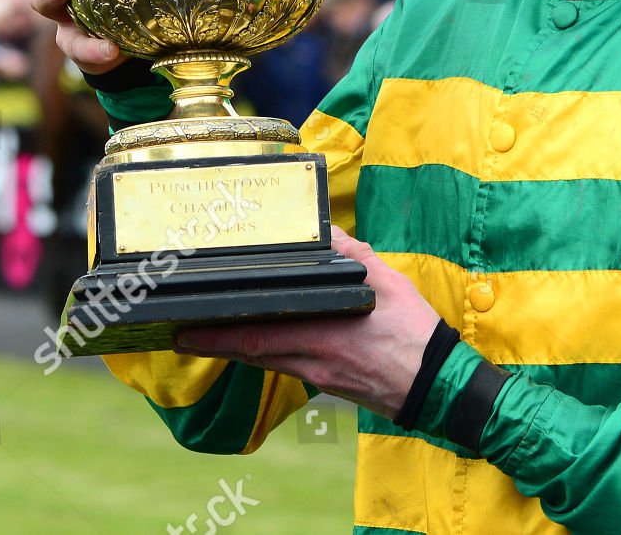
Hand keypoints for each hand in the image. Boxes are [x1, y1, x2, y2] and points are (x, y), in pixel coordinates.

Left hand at [174, 227, 441, 421]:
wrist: (438, 387)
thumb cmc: (415, 334)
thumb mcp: (390, 284)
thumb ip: (355, 256)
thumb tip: (329, 233)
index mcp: (324, 335)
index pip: (257, 336)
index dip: (217, 336)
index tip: (185, 331)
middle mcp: (313, 361)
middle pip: (251, 352)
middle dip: (214, 343)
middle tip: (181, 334)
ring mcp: (319, 377)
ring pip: (266, 361)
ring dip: (236, 349)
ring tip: (208, 336)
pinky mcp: (329, 385)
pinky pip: (286, 367)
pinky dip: (265, 356)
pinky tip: (258, 346)